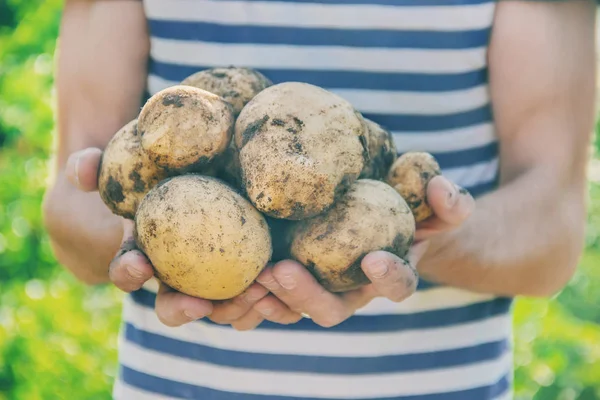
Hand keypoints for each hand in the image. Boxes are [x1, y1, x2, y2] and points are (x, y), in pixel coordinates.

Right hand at [65, 147, 293, 329]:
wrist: (210, 162)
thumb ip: (99, 164)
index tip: (140, 264)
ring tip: (252, 292)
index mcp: (144, 254)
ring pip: (218, 307)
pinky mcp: (247, 272)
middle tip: (201, 304)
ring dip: (232, 307)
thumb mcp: (133, 161)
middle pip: (172, 306)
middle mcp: (176, 274)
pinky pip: (254, 294)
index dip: (129, 273)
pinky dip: (265, 295)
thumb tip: (81, 169)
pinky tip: (278, 283)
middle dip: (182, 310)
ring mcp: (212, 278)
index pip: (128, 271)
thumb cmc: (162, 164)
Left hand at [253, 175, 474, 327]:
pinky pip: (274, 295)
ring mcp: (324, 287)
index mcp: (391, 274)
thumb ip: (450, 200)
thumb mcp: (438, 202)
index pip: (396, 286)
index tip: (374, 258)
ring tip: (253, 275)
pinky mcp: (296, 278)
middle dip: (308, 296)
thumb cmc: (411, 208)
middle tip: (285, 271)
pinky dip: (256, 292)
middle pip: (333, 309)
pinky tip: (241, 275)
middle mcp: (354, 289)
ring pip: (296, 308)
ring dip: (273, 296)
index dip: (389, 277)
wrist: (381, 213)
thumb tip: (441, 190)